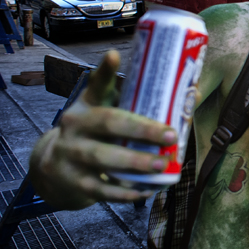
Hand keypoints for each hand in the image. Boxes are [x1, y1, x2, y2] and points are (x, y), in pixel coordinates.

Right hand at [28, 50, 176, 209]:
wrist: (54, 167)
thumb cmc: (95, 134)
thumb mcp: (106, 113)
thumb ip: (142, 102)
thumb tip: (195, 91)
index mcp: (86, 107)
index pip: (97, 86)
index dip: (105, 71)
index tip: (114, 55)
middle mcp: (75, 127)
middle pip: (109, 124)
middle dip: (142, 130)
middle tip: (170, 136)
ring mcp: (71, 155)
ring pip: (104, 158)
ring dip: (135, 163)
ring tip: (161, 166)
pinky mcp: (74, 182)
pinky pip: (101, 189)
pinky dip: (123, 193)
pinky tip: (144, 192)